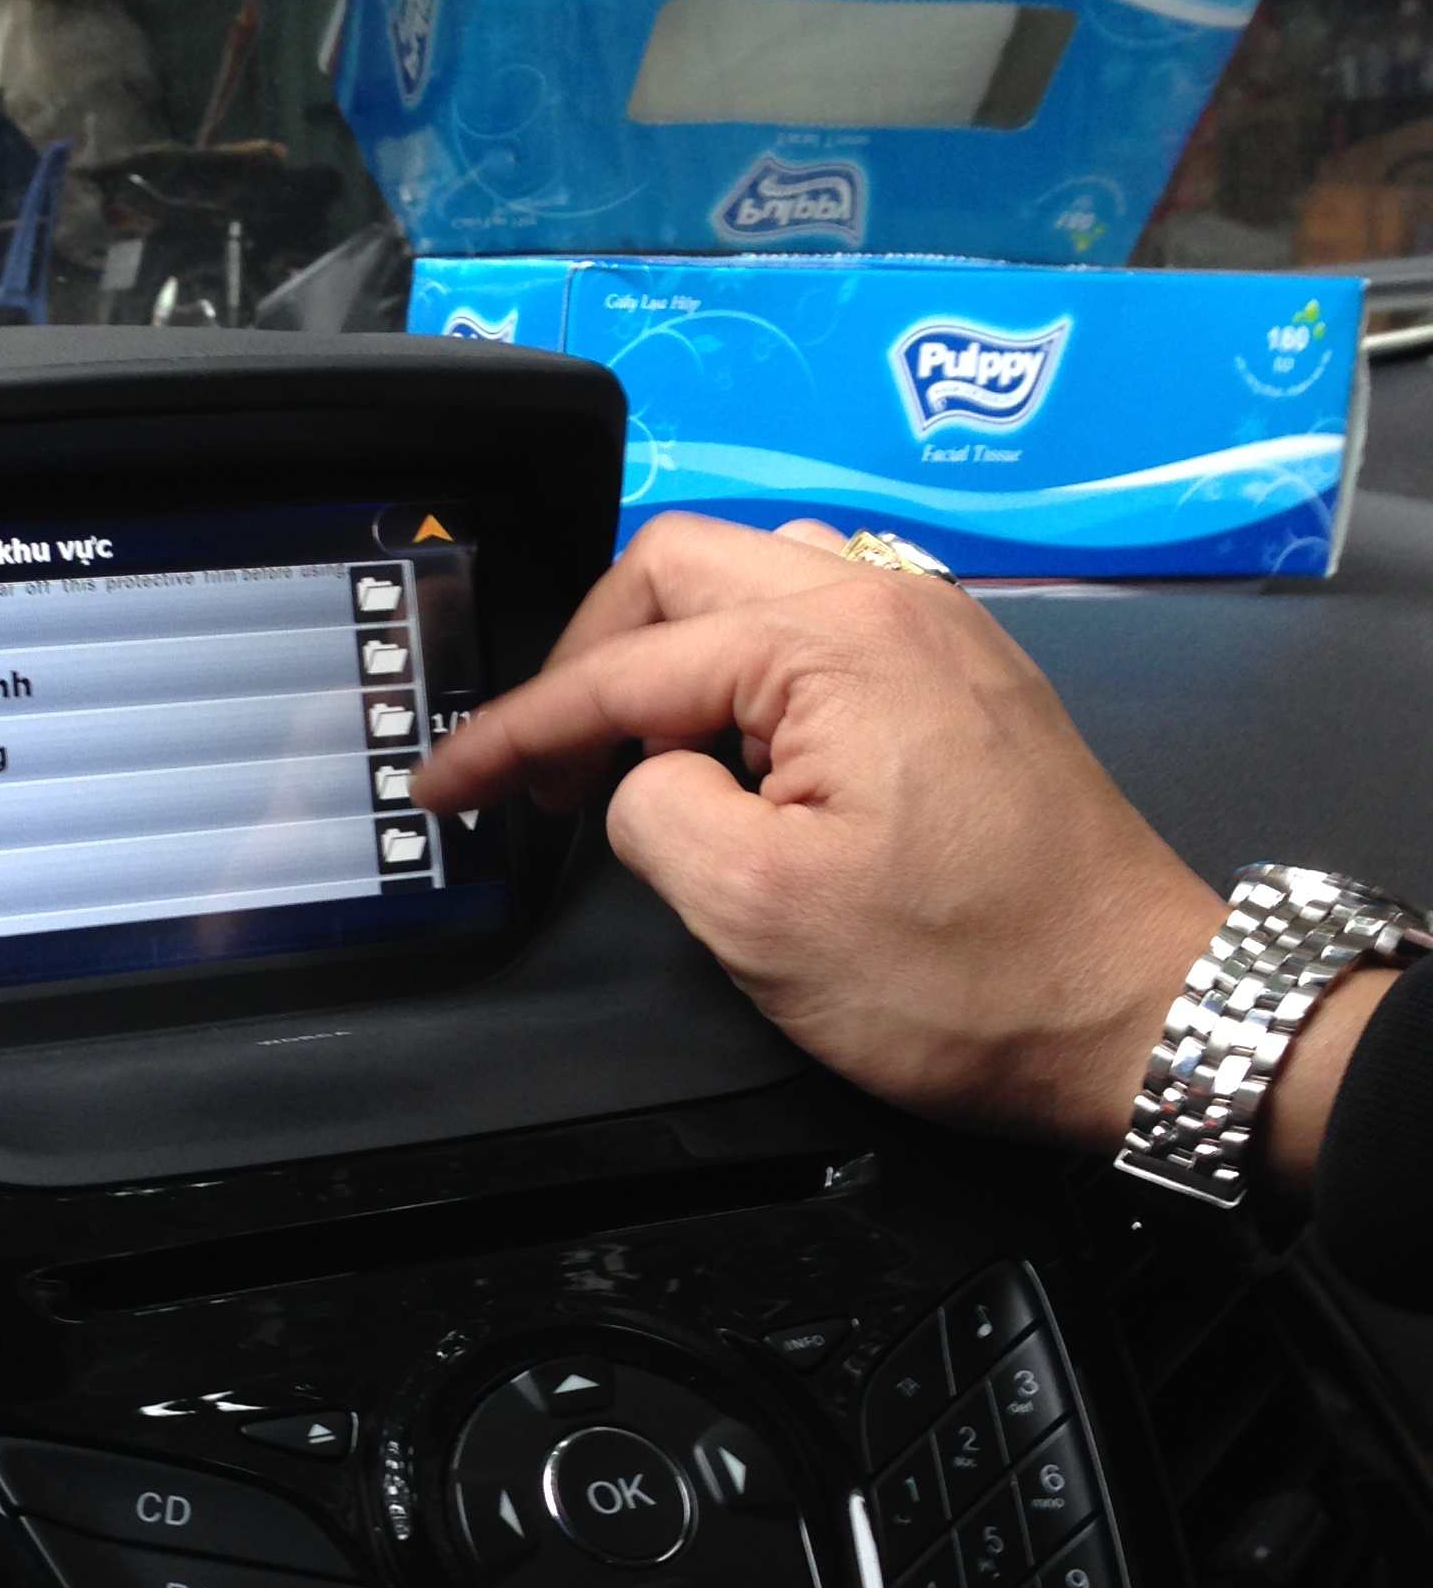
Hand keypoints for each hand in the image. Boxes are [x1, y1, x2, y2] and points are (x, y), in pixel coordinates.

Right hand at [413, 514, 1225, 1150]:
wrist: (1144, 1017)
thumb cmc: (963, 979)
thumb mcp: (761, 915)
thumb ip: (655, 813)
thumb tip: (645, 779)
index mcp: (829, 642)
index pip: (625, 664)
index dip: (515, 730)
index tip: (444, 787)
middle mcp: (885, 600)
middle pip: (681, 570)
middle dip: (589, 660)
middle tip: (544, 768)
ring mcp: (936, 632)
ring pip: (752, 583)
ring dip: (669, 655)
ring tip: (630, 758)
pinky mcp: (964, 681)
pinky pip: (818, 626)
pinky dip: (742, 673)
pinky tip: (732, 758)